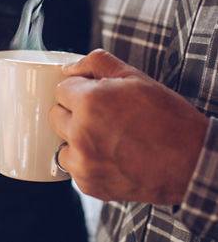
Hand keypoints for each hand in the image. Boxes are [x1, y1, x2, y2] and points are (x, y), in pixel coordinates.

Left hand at [48, 49, 207, 204]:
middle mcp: (81, 132)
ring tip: (105, 137)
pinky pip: (73, 166)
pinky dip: (85, 161)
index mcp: (89, 101)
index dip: (77, 90)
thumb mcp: (134, 77)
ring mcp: (83, 162)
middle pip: (55, 115)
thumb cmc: (166, 116)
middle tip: (99, 115)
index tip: (92, 95)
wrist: (192, 162)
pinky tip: (109, 155)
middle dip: (72, 112)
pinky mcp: (89, 184)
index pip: (60, 90)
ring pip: (61, 142)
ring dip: (75, 138)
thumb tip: (68, 68)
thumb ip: (96, 63)